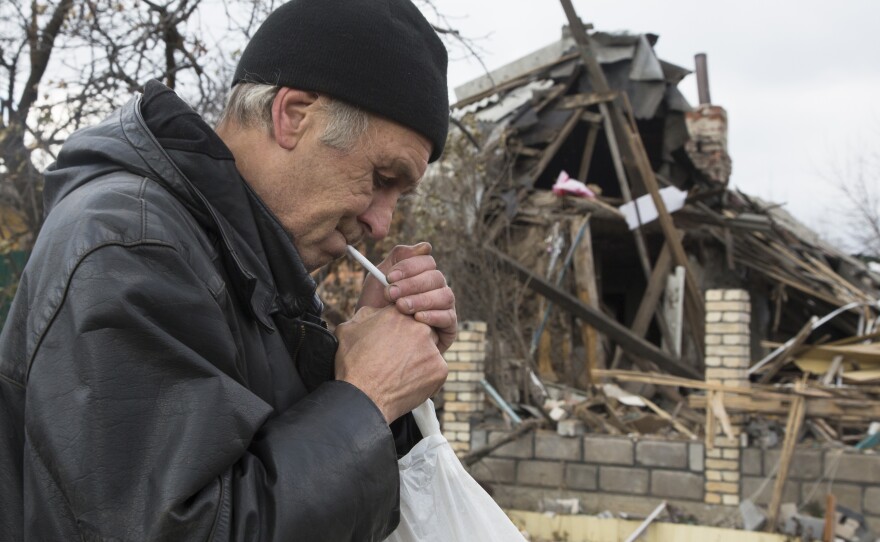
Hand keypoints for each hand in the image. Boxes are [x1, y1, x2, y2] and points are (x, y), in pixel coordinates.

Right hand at [335, 306, 447, 422]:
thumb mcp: (349, 328)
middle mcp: (419, 327)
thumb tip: (377, 311)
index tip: (391, 342)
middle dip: (412, 342)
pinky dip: (425, 378)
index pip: (405, 315)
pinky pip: (435, 371)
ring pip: (430, 351)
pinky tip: (407, 384)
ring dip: (419, 359)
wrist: (362, 397)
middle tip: (396, 359)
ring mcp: (432, 348)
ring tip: (400, 373)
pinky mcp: (440, 369)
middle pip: (421, 330)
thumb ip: (368, 314)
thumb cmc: (353, 364)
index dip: (397, 330)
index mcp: (398, 313)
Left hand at [356, 242, 456, 352]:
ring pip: (445, 295)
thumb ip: (396, 259)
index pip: (426, 262)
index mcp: (421, 275)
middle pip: (436, 277)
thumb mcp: (378, 280)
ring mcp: (445, 307)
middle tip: (391, 294)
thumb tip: (425, 246)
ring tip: (401, 307)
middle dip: (412, 284)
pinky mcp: (449, 327)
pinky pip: (449, 317)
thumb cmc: (375, 310)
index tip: (389, 277)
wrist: (372, 342)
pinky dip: (433, 315)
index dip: (409, 267)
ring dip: (422, 299)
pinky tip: (417, 319)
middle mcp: (436, 289)